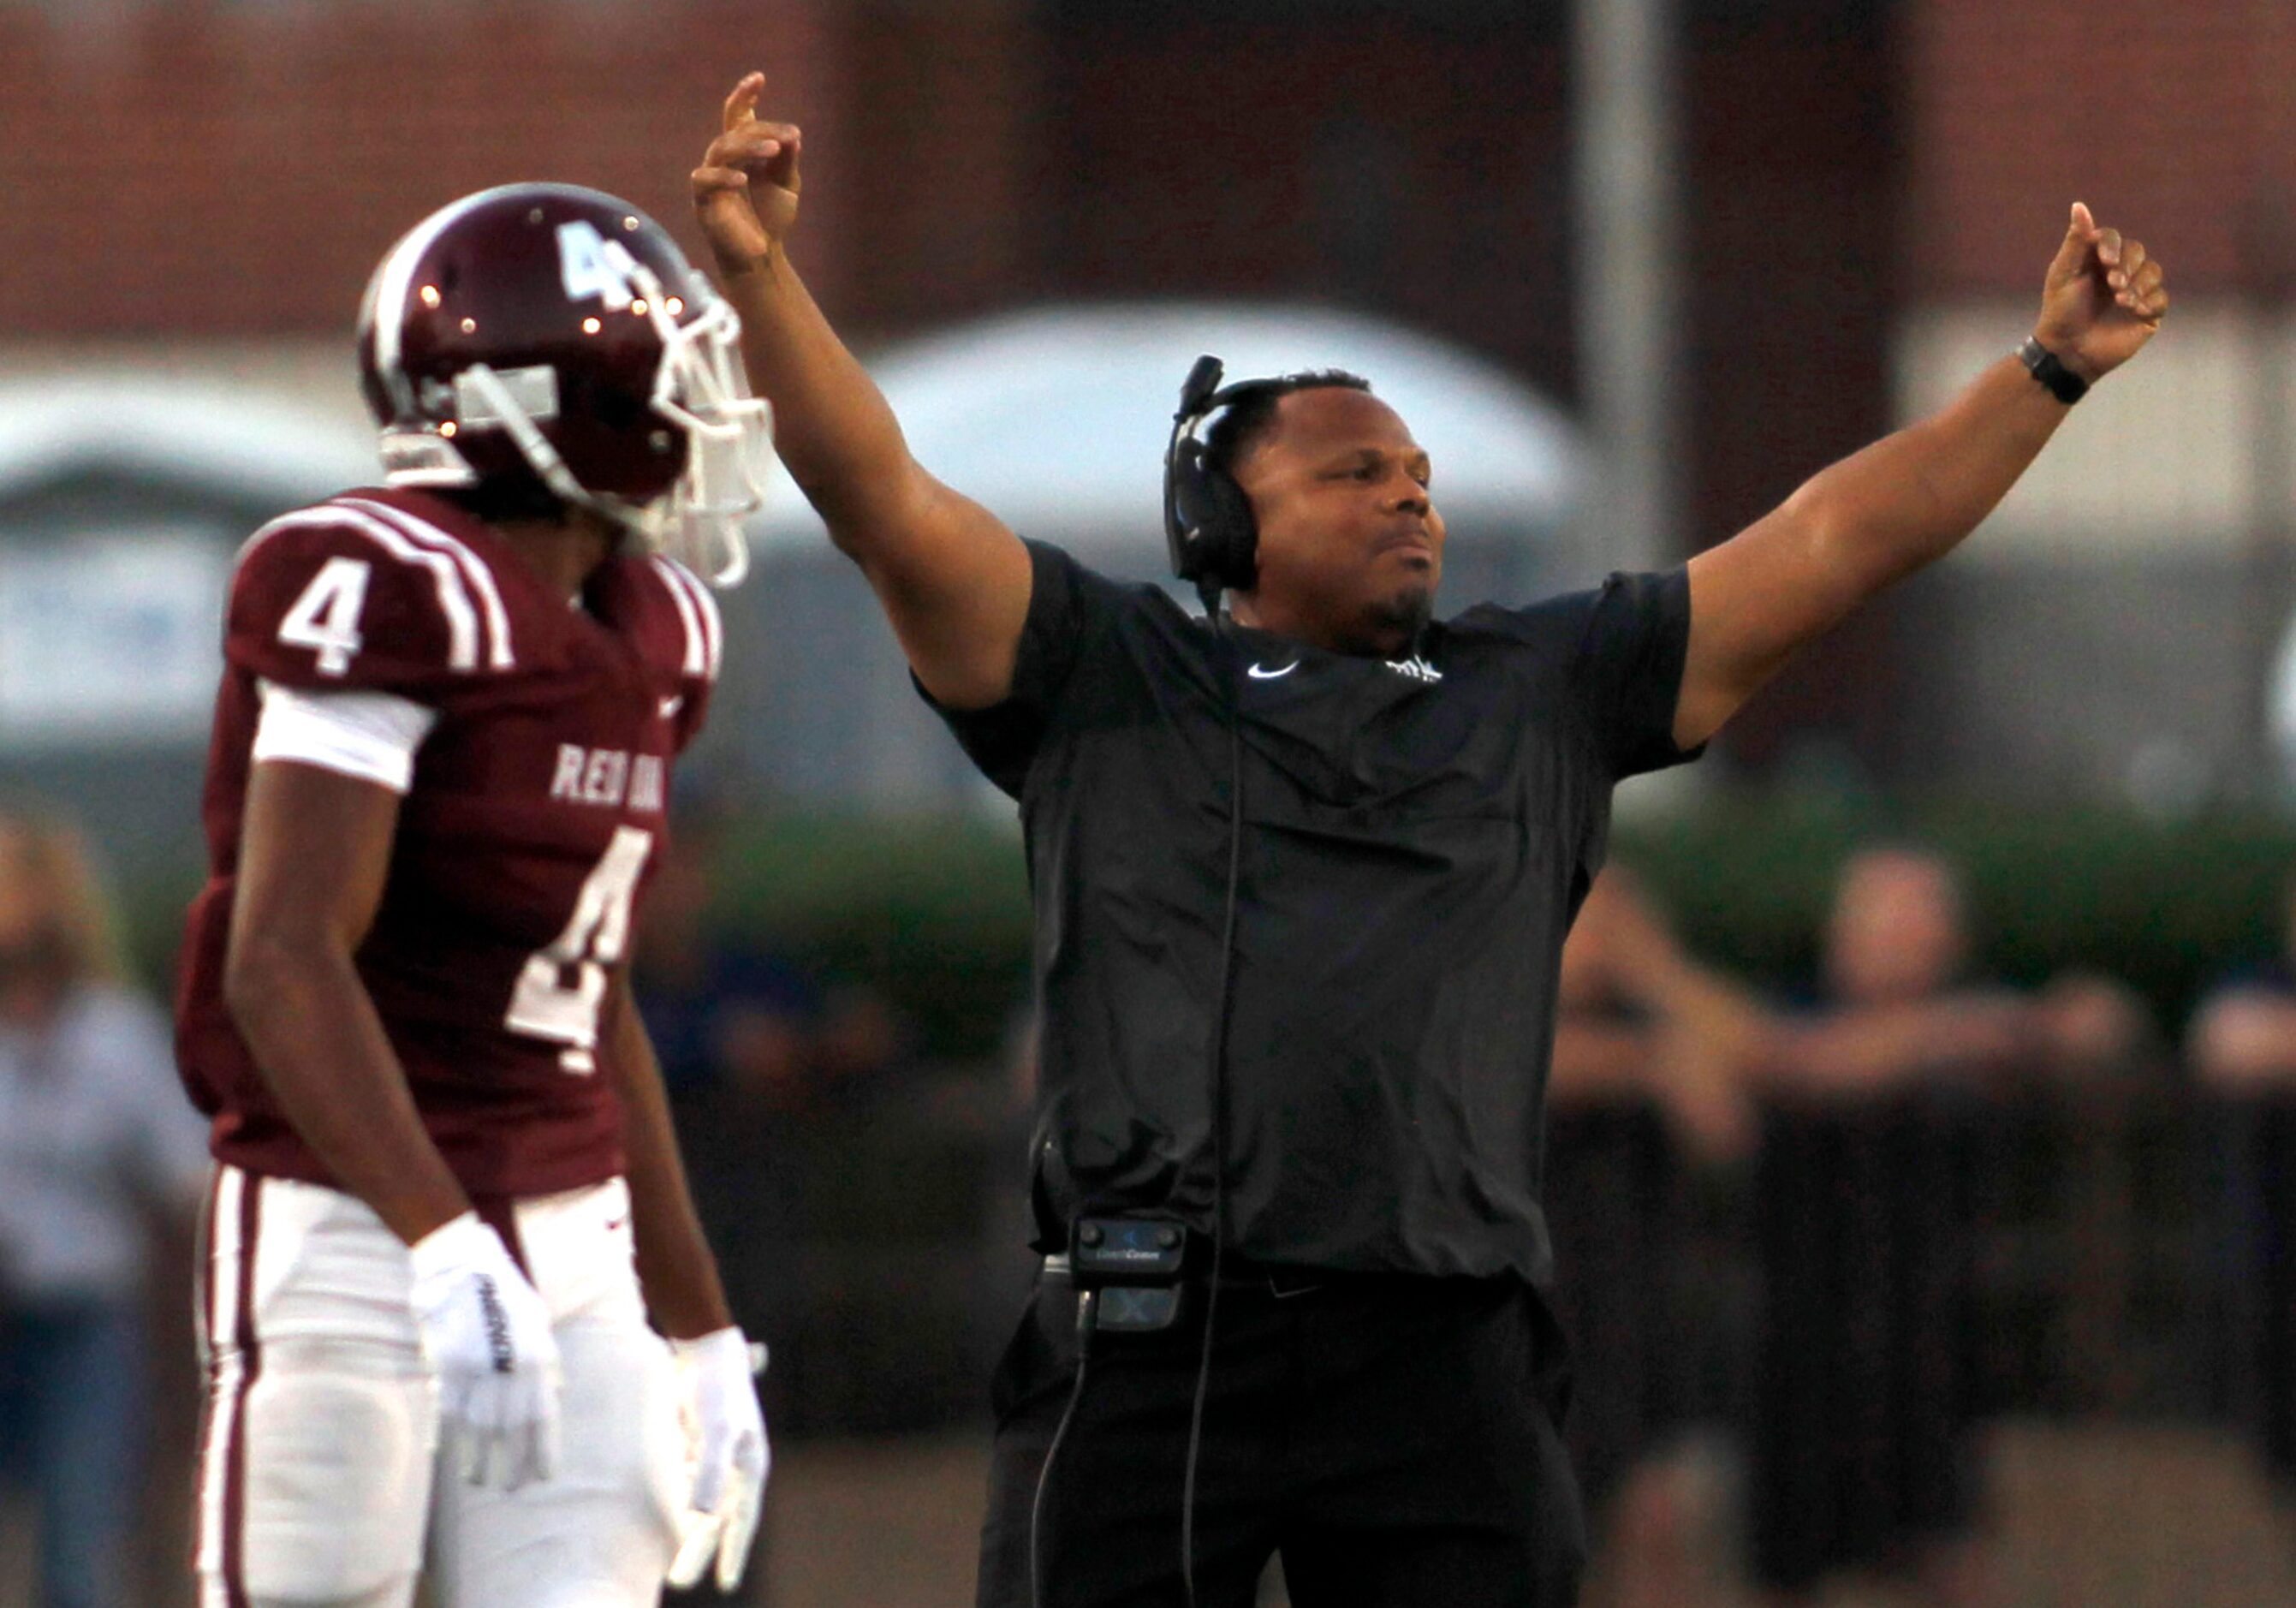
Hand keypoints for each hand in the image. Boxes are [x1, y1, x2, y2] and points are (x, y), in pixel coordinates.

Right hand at [405, 1212, 561, 1489]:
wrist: (461, 1264)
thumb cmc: (505, 1294)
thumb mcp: (538, 1322)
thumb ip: (546, 1362)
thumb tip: (554, 1395)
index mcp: (537, 1356)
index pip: (542, 1417)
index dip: (543, 1450)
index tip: (543, 1477)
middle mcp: (508, 1369)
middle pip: (510, 1431)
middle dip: (511, 1464)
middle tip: (509, 1488)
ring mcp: (475, 1370)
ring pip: (477, 1429)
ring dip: (478, 1460)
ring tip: (480, 1481)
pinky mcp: (444, 1367)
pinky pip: (447, 1413)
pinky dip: (449, 1438)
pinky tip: (451, 1458)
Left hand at [666, 1327, 769, 1591]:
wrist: (704, 1346)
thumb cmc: (717, 1388)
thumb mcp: (716, 1431)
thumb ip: (710, 1473)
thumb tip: (702, 1517)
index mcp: (750, 1465)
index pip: (741, 1521)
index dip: (732, 1553)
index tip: (725, 1584)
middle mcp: (737, 1464)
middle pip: (719, 1517)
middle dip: (702, 1549)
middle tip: (679, 1581)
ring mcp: (718, 1454)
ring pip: (706, 1502)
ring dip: (693, 1528)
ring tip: (674, 1556)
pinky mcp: (699, 1442)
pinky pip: (692, 1482)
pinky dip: (684, 1501)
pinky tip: (670, 1513)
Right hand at [693, 71, 801, 276]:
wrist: (762, 256)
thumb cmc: (771, 217)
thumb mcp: (787, 185)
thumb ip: (788, 160)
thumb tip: (792, 135)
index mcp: (743, 150)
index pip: (739, 116)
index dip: (745, 95)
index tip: (759, 78)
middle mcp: (723, 159)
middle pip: (734, 131)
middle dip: (761, 130)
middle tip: (787, 137)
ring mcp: (710, 177)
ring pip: (721, 149)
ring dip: (748, 147)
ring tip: (773, 151)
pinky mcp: (703, 199)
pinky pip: (706, 179)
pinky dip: (725, 177)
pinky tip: (744, 179)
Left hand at [2033, 201, 2168, 383]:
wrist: (2068, 351)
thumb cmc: (2061, 312)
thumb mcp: (2064, 274)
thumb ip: (2075, 241)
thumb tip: (2079, 205)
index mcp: (2097, 260)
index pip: (2114, 238)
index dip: (2113, 246)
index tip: (2105, 261)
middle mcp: (2119, 272)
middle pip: (2138, 252)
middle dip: (2127, 266)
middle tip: (2113, 285)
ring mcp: (2135, 292)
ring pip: (2153, 272)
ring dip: (2139, 284)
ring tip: (2121, 302)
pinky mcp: (2147, 313)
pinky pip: (2161, 299)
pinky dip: (2150, 302)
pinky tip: (2136, 312)